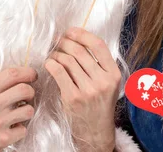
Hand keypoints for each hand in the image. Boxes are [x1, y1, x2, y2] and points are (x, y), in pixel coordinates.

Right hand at [0, 67, 36, 151]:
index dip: (28, 72)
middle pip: (25, 90)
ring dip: (25, 110)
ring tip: (17, 112)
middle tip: (26, 95)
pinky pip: (23, 130)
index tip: (32, 75)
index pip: (13, 74)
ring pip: (28, 110)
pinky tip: (11, 127)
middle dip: (30, 91)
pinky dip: (19, 129)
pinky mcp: (2, 139)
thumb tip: (14, 78)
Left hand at [45, 27, 120, 151]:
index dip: (82, 34)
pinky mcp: (73, 98)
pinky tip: (49, 63)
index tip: (71, 31)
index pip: (98, 45)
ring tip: (53, 54)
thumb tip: (77, 40)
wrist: (96, 132)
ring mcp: (88, 90)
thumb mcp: (109, 83)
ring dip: (56, 53)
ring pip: (67, 60)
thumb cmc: (100, 104)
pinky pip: (59, 72)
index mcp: (113, 74)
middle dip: (65, 42)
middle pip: (80, 51)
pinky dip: (51, 64)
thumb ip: (99, 64)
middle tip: (58, 41)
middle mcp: (102, 81)